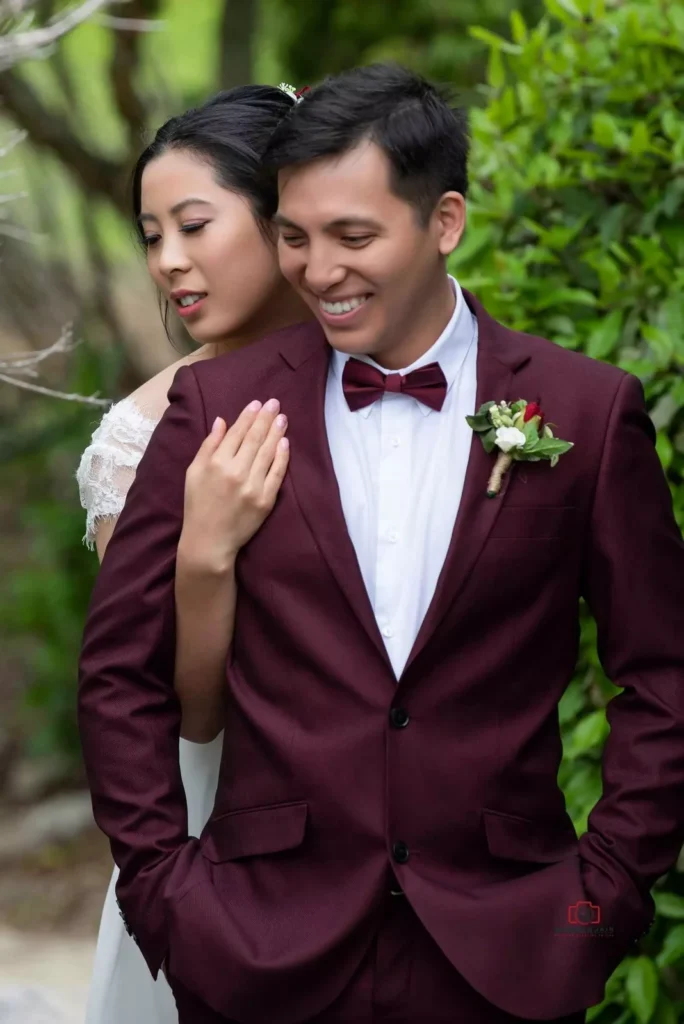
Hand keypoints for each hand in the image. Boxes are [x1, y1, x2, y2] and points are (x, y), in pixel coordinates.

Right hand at [178, 398, 289, 573]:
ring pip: (267, 453)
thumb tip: (221, 421)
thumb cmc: (198, 505)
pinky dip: (282, 457)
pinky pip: (277, 474)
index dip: (247, 416)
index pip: (236, 433)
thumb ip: (208, 446)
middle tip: (275, 403)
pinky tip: (285, 442)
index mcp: (216, 463)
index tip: (257, 403)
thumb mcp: (193, 473)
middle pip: (254, 439)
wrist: (209, 541)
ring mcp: (252, 486)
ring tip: (282, 418)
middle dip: (265, 418)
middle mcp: (235, 472)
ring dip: (276, 432)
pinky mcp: (265, 500)